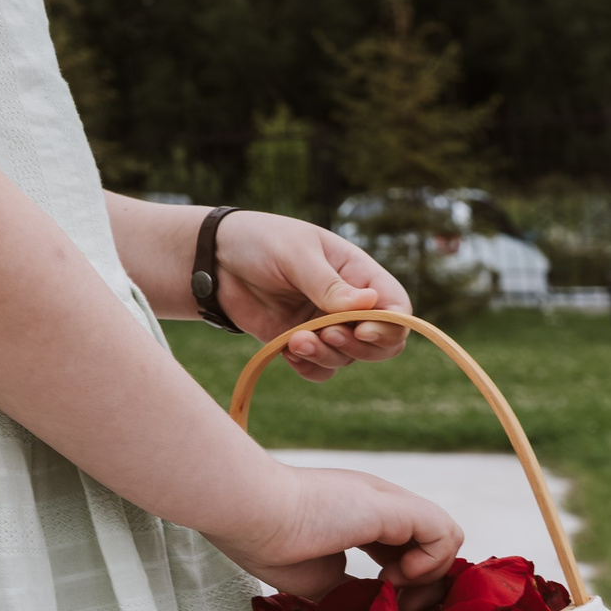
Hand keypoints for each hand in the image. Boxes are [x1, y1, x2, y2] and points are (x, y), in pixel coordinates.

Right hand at [208, 463, 463, 598]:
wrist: (252, 513)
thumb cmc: (271, 543)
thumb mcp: (321, 578)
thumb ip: (350, 591)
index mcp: (360, 517)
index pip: (407, 548)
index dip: (407, 583)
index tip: (382, 606)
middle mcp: (381, 505)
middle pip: (433, 545)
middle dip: (424, 587)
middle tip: (395, 607)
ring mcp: (389, 502)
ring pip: (446, 536)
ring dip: (429, 575)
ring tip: (392, 587)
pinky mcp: (394, 507)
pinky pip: (445, 533)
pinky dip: (430, 563)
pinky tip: (394, 573)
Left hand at [212, 213, 411, 380]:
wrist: (214, 259)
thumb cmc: (259, 241)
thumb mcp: (295, 254)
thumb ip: (328, 284)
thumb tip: (370, 305)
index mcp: (358, 274)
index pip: (396, 308)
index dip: (389, 327)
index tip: (361, 329)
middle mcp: (348, 303)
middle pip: (381, 344)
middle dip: (358, 347)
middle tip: (326, 333)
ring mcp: (325, 325)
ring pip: (348, 359)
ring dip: (326, 356)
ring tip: (295, 340)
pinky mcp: (300, 342)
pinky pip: (319, 369)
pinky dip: (309, 367)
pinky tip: (288, 351)